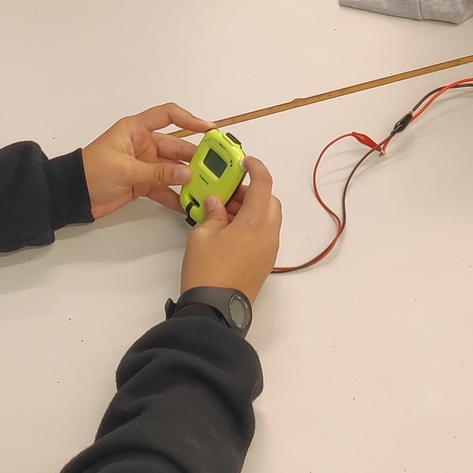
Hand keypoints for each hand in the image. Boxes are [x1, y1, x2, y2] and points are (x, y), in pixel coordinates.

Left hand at [82, 102, 208, 218]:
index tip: (209, 129)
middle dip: (195, 157)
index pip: (168, 116)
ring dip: (187, 178)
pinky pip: (164, 188)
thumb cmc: (90, 172)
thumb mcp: (125, 170)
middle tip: (215, 167)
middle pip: (176, 146)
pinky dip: (174, 196)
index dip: (189, 119)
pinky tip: (187, 205)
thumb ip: (157, 173)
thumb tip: (186, 174)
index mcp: (136, 130)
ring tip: (205, 188)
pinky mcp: (142, 183)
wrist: (72, 195)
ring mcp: (144, 164)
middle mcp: (143, 144)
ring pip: (173, 169)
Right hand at [181, 156, 281, 302]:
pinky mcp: (264, 263)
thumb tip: (216, 203)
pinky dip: (251, 225)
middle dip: (251, 192)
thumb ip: (212, 213)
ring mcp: (269, 250)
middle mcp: (268, 235)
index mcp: (255, 222)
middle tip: (228, 193)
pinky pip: (264, 235)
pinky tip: (228, 230)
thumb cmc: (207, 272)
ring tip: (223, 213)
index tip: (246, 162)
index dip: (256, 168)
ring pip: (268, 219)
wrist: (214, 310)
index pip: (264, 184)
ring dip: (251, 209)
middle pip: (269, 201)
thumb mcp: (202, 236)